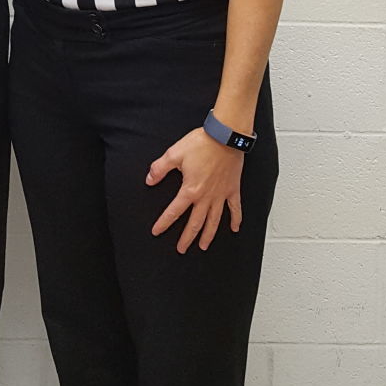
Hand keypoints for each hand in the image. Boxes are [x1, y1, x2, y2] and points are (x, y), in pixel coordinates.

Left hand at [146, 128, 242, 251]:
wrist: (225, 136)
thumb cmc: (202, 143)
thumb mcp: (174, 153)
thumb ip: (159, 168)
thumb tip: (149, 179)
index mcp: (190, 190)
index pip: (174, 211)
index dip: (164, 223)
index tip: (157, 232)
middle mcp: (206, 197)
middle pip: (195, 223)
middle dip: (187, 238)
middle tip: (181, 249)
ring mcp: (221, 195)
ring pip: (214, 221)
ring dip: (208, 235)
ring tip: (204, 246)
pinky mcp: (233, 189)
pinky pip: (235, 209)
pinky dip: (236, 220)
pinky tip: (234, 229)